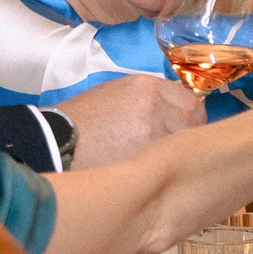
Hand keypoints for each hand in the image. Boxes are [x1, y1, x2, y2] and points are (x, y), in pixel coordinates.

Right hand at [64, 73, 205, 167]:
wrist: (58, 140)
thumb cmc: (83, 119)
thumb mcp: (116, 93)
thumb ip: (148, 97)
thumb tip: (173, 107)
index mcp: (146, 86)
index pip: (189, 99)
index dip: (189, 114)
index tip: (185, 124)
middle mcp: (154, 104)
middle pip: (194, 118)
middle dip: (189, 131)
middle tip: (177, 144)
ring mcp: (153, 131)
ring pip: (185, 141)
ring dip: (178, 149)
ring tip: (162, 157)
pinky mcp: (147, 155)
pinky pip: (170, 159)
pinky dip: (166, 164)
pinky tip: (154, 167)